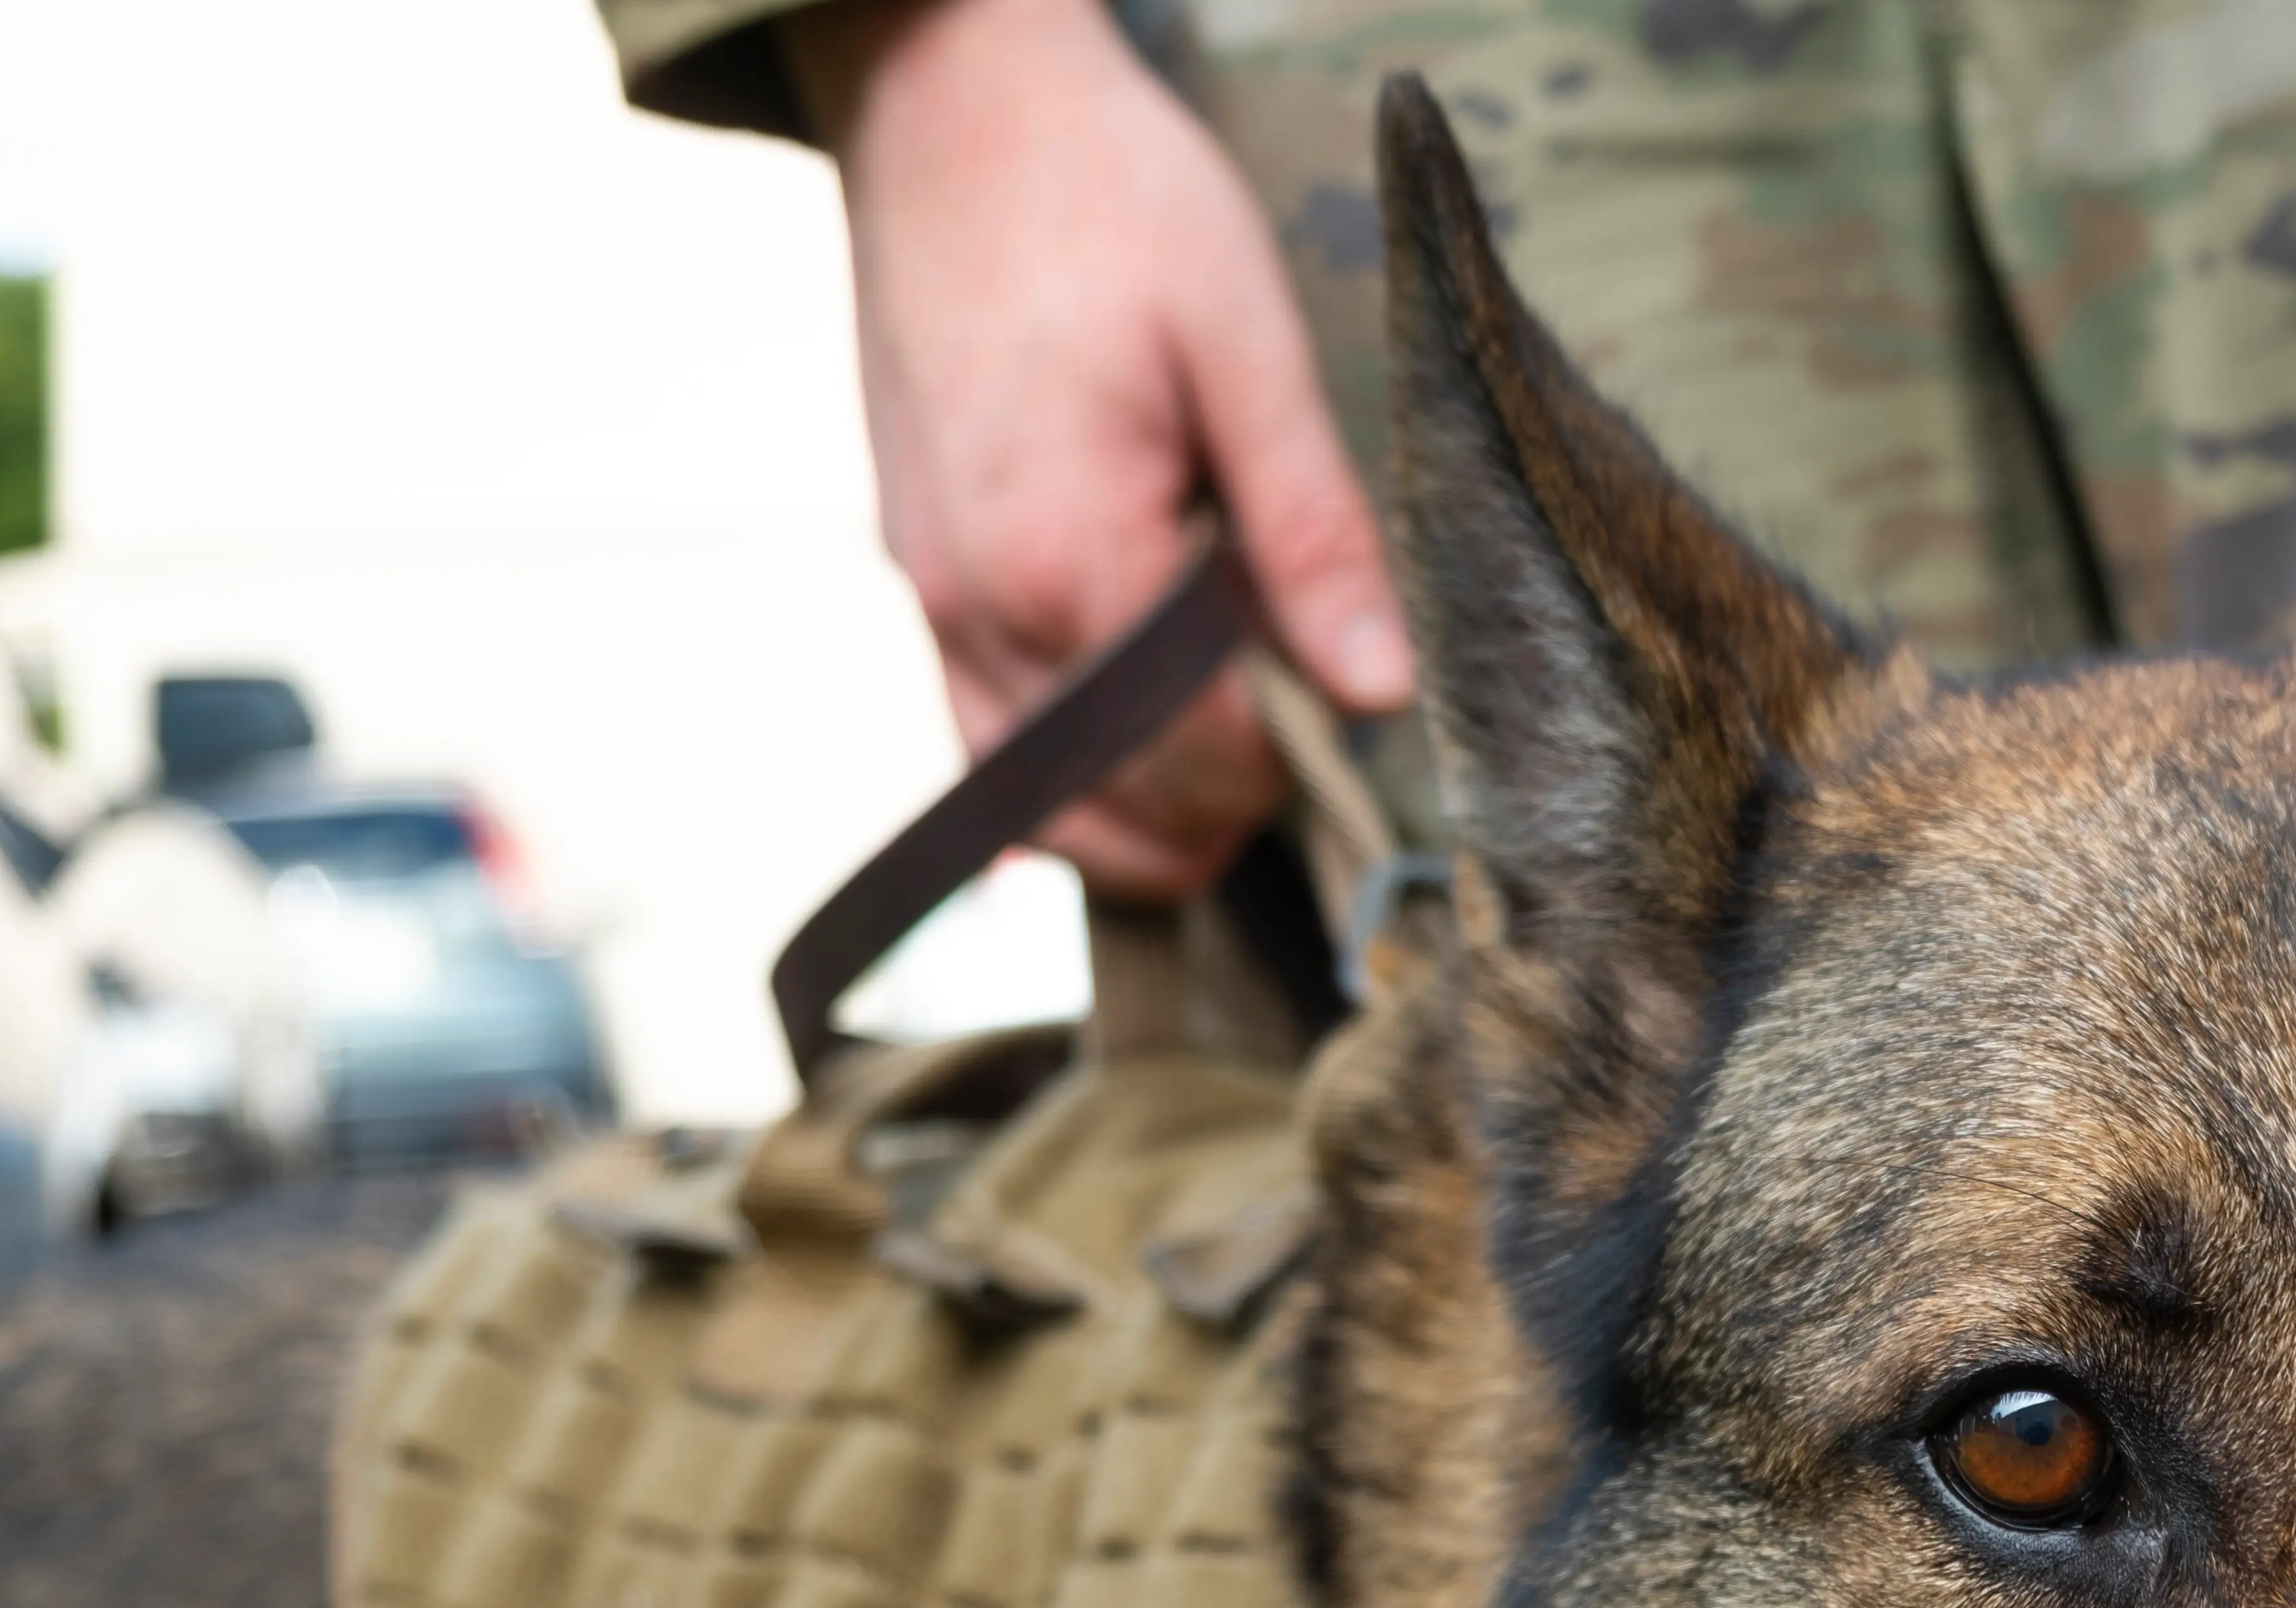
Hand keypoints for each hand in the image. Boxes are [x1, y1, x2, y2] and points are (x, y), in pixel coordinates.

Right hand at [793, 0, 1413, 896]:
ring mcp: (930, 602)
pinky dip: (1069, 781)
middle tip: (1313, 725)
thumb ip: (1312, 532)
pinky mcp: (914, 581)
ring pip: (1043, 809)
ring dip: (1151, 814)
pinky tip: (1144, 753)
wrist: (948, 105)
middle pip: (1125, 810)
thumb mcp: (1245, 342)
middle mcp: (979, 607)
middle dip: (1233, 803)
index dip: (1300, 765)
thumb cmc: (1109, 198)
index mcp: (1071, 555)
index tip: (1360, 709)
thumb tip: (1381, 689)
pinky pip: (983, 745)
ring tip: (1240, 743)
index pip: (1206, 758)